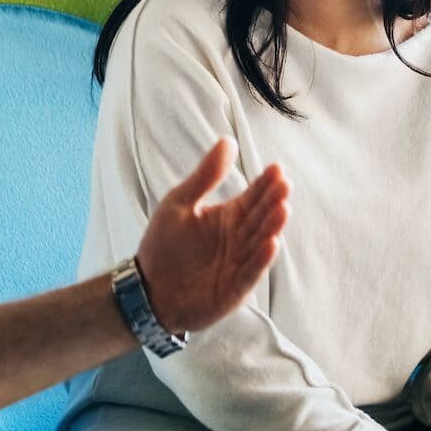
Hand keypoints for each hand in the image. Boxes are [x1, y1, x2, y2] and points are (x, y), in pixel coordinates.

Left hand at [134, 139, 289, 333]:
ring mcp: (239, 264)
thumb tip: (228, 140)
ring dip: (272, 227)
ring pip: (260, 243)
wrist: (147, 289)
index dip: (265, 184)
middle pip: (260, 217)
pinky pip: (250, 272)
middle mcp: (240, 239)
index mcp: (230, 217)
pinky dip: (261, 259)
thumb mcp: (180, 202)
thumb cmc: (164, 245)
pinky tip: (271, 243)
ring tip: (282, 209)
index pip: (253, 196)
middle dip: (273, 202)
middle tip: (284, 185)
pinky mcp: (234, 289)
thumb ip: (205, 176)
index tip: (276, 168)